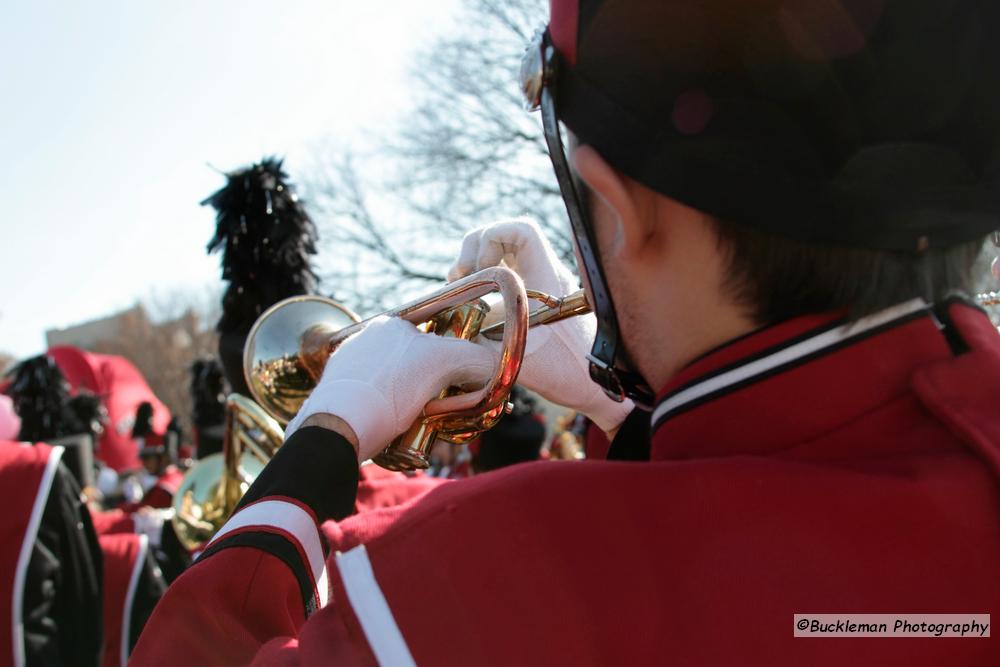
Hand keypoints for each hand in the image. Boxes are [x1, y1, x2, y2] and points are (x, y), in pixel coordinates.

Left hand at [284, 316, 496, 461]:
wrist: (337, 429)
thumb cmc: (390, 390)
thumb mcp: (445, 363)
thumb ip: (478, 358)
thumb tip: (496, 365)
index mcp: (391, 324)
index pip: (438, 336)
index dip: (457, 362)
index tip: (464, 385)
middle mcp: (368, 341)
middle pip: (421, 366)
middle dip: (439, 391)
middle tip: (448, 411)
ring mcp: (352, 370)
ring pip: (403, 389)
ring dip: (421, 410)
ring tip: (426, 428)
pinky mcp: (342, 398)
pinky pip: (382, 406)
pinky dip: (396, 421)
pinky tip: (401, 435)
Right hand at [449, 218, 633, 430]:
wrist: (600, 387)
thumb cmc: (571, 372)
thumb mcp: (521, 361)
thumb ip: (482, 349)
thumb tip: (447, 341)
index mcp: (547, 276)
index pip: (521, 230)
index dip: (491, 238)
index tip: (477, 270)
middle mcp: (543, 274)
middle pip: (504, 236)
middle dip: (474, 250)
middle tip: (460, 279)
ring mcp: (537, 286)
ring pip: (501, 254)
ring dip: (475, 266)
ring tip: (460, 290)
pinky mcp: (532, 301)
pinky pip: (503, 277)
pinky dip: (482, 284)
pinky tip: (472, 307)